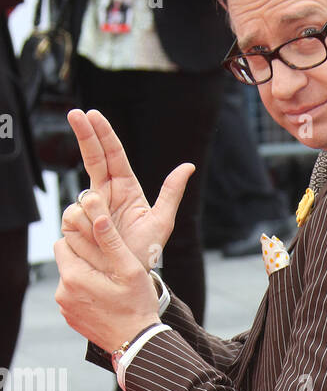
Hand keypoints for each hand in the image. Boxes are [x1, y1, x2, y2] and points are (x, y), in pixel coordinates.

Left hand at [55, 191, 158, 353]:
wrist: (137, 344)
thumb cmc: (136, 308)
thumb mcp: (129, 270)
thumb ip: (111, 241)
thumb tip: (98, 215)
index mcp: (74, 276)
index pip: (63, 243)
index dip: (81, 241)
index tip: (100, 247)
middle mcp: (63, 292)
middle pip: (65, 260)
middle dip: (83, 258)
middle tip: (108, 267)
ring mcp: (65, 307)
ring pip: (69, 278)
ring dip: (85, 276)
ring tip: (109, 286)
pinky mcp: (70, 318)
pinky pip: (72, 295)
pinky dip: (85, 293)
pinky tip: (105, 299)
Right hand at [62, 109, 193, 273]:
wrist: (127, 276)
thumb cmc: (146, 251)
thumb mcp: (163, 222)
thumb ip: (172, 192)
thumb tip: (188, 166)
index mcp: (126, 188)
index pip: (113, 155)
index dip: (103, 134)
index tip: (92, 115)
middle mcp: (105, 193)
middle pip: (92, 157)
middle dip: (83, 134)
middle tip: (75, 114)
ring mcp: (89, 207)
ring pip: (83, 195)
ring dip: (95, 210)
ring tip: (108, 230)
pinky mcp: (75, 224)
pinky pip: (74, 216)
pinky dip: (85, 226)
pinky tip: (95, 238)